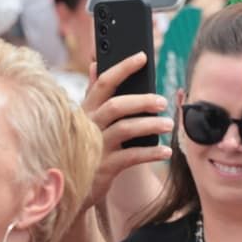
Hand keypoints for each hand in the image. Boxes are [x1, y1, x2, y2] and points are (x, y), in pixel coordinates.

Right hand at [82, 52, 171, 208]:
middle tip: (163, 101)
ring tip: (168, 125)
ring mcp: (96, 146)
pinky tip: (165, 152)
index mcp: (86, 110)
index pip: (103, 82)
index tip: (142, 57)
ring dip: (150, 126)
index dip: (122, 68)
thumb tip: (94, 64)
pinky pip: (131, 157)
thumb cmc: (84, 145)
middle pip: (116, 106)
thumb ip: (92, 93)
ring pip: (125, 130)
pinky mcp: (104, 167)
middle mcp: (88, 125)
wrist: (72, 185)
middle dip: (142, 101)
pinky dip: (150, 153)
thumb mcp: (84, 118)